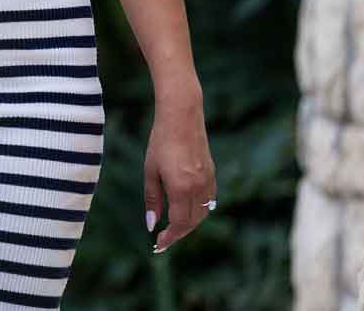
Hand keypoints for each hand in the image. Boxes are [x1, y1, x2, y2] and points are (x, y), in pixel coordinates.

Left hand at [145, 99, 213, 253]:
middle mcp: (198, 188)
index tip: (158, 245)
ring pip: (202, 214)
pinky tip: (186, 211)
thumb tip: (151, 225)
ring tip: (173, 228)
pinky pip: (208, 202)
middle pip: (192, 222)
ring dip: (189, 224)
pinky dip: (198, 211)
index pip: (178, 223)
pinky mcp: (212, 175)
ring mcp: (208, 182)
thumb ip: (152, 199)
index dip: (169, 237)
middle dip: (178, 234)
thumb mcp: (150, 171)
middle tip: (163, 240)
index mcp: (181, 188)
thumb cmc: (160, 142)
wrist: (182, 118)